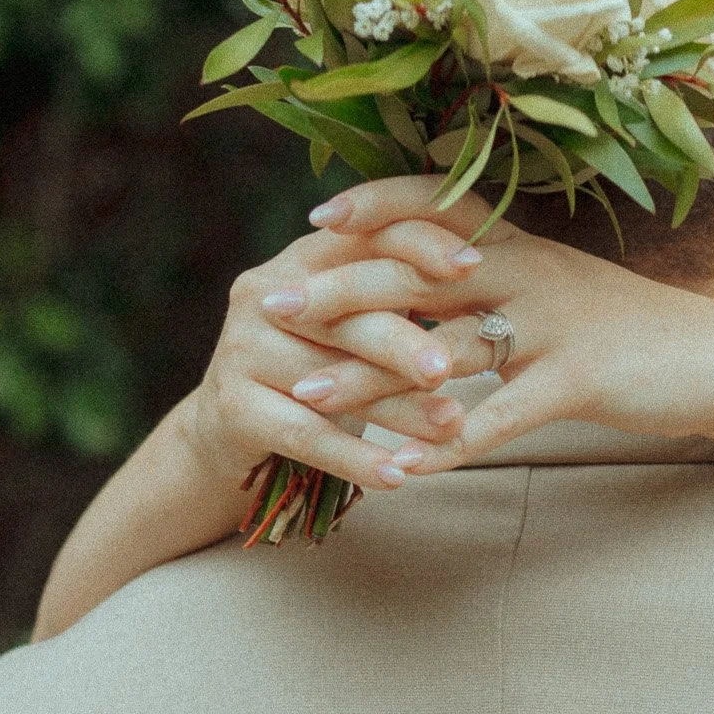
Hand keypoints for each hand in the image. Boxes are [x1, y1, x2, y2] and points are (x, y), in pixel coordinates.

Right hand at [182, 212, 487, 493]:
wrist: (230, 427)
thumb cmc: (318, 364)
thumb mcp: (356, 321)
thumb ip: (398, 294)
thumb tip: (484, 284)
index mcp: (301, 258)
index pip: (364, 237)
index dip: (419, 245)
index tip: (474, 265)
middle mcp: (265, 294)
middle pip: (345, 314)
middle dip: (406, 341)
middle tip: (454, 367)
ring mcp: (241, 350)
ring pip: (331, 380)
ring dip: (395, 409)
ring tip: (449, 426)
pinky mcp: (233, 407)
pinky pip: (306, 435)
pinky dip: (355, 458)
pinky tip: (398, 476)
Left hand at [261, 177, 713, 468]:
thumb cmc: (632, 330)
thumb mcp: (561, 286)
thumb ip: (500, 274)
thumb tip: (435, 268)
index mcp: (524, 244)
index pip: (438, 201)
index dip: (375, 203)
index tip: (315, 219)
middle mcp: (532, 272)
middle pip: (417, 271)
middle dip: (337, 289)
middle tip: (271, 307)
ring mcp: (555, 325)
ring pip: (443, 347)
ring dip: (366, 376)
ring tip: (303, 397)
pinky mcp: (578, 382)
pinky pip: (497, 417)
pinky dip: (442, 445)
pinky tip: (396, 469)